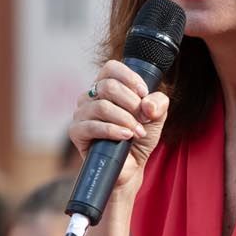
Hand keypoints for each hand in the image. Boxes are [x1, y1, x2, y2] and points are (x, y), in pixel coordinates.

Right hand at [69, 59, 169, 193]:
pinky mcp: (76, 132)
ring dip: (125, 119)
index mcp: (107, 87)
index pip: (111, 68)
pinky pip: (92, 126)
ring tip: (138, 132)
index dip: (129, 78)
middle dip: (131, 103)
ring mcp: (81, 114)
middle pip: (108, 86)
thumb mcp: (156, 117)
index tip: (144, 93)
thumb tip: (147, 104)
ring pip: (101, 106)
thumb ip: (159, 103)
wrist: (131, 167)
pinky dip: (113, 131)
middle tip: (143, 118)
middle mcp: (91, 97)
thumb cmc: (139, 138)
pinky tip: (126, 136)